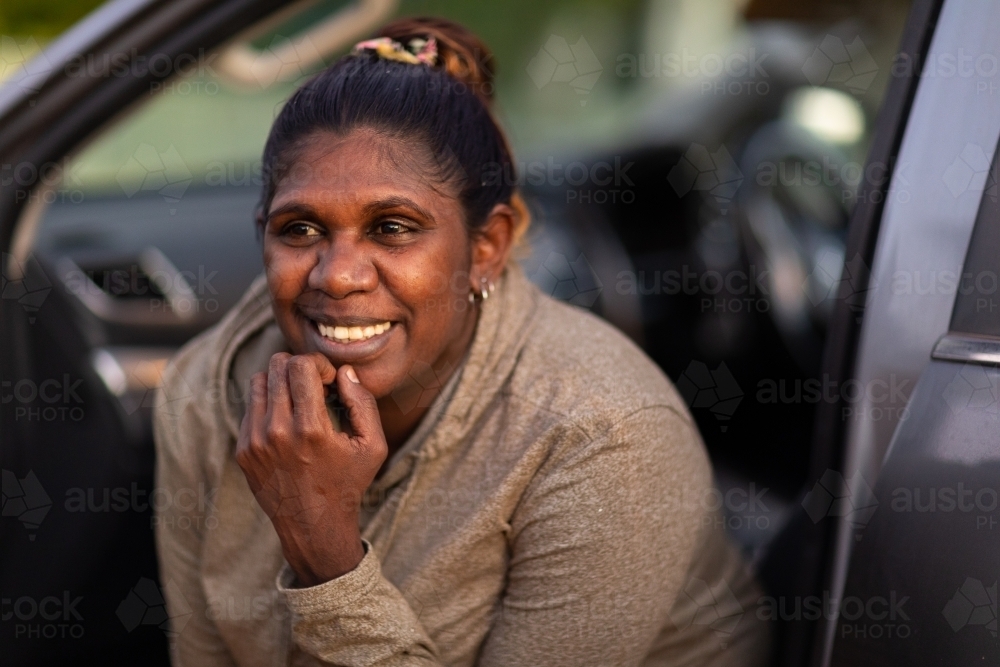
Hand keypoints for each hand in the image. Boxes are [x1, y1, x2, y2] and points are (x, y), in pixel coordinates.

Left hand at [235, 352, 387, 585]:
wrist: (313, 525)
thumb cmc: (347, 483)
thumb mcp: (372, 446)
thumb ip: (363, 403)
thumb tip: (344, 372)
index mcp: (311, 428)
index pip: (301, 365)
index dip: (319, 364)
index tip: (329, 381)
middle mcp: (277, 432)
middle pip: (277, 366)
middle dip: (299, 367)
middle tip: (314, 386)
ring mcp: (255, 441)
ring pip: (259, 381)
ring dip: (281, 382)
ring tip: (299, 401)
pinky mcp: (243, 450)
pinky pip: (250, 407)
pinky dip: (269, 405)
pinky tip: (287, 422)